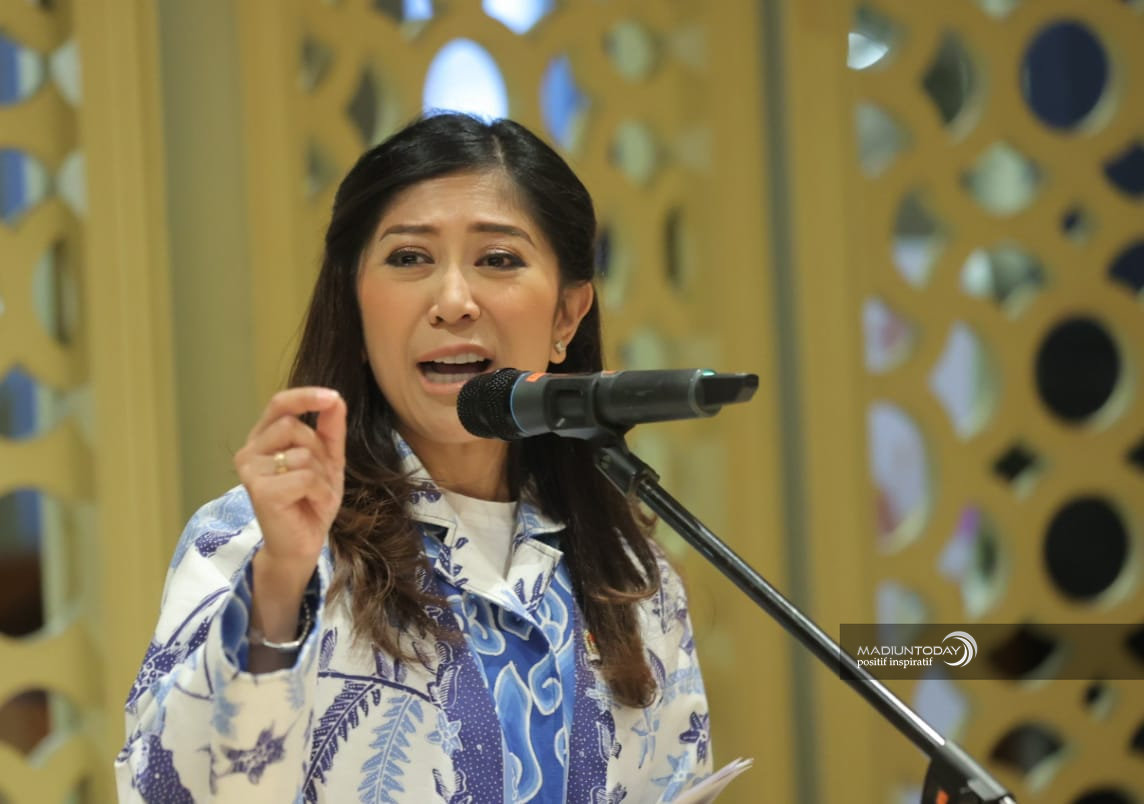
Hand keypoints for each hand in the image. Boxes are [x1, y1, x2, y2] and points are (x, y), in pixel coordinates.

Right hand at [234, 387, 345, 642]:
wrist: (302, 544)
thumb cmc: (310, 501)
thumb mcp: (327, 460)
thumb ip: (330, 429)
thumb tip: (336, 398)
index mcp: (263, 439)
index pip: (279, 404)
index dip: (304, 396)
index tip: (332, 396)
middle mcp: (250, 451)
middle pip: (295, 427)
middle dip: (318, 451)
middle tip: (318, 478)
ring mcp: (251, 470)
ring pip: (303, 453)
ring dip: (322, 475)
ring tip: (313, 495)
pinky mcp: (260, 490)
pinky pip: (306, 477)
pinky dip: (320, 491)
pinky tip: (311, 505)